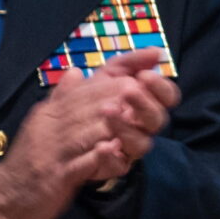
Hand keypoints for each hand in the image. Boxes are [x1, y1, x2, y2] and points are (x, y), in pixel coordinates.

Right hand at [0, 48, 176, 218]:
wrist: (4, 199)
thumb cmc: (31, 161)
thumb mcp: (44, 124)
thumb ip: (62, 99)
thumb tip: (77, 71)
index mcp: (52, 110)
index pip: (90, 83)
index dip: (123, 68)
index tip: (153, 55)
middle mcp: (53, 124)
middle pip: (92, 102)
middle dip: (124, 96)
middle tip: (148, 92)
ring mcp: (55, 150)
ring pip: (89, 130)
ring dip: (117, 123)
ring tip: (139, 119)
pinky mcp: (56, 176)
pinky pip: (81, 164)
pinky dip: (100, 157)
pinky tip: (116, 151)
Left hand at [89, 49, 178, 164]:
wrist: (53, 133)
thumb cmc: (85, 102)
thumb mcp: (103, 76)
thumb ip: (127, 63)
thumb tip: (155, 52)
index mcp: (143, 105)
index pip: (166, 97)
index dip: (161, 87)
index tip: (145, 75)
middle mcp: (140, 127)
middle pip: (158, 119)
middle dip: (146, 103)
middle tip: (128, 91)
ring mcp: (128, 148)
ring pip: (142, 143)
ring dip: (127, 127)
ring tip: (107, 111)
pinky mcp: (112, 166)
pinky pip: (120, 166)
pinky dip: (112, 156)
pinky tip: (102, 146)